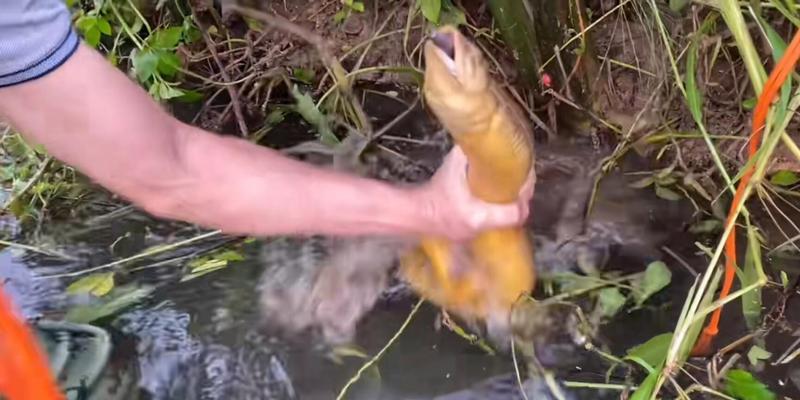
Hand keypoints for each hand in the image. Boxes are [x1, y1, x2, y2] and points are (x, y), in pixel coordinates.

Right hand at [417, 145, 534, 240]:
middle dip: (517, 202)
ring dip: (505, 210)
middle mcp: (480, 230)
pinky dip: (492, 216)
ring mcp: (475, 237)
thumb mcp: (452, 166)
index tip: (525, 182)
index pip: (516, 213)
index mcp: (479, 215)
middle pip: (512, 219)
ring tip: (506, 194)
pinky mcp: (467, 238)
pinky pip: (488, 228)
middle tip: (518, 186)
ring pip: (501, 225)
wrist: (413, 213)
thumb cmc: (434, 191)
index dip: (525, 197)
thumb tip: (481, 137)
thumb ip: (468, 153)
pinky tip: (489, 205)